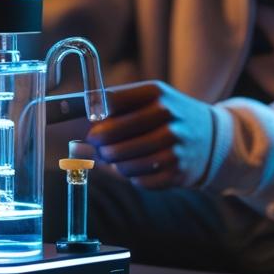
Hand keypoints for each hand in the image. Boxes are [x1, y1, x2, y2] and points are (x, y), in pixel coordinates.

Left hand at [85, 81, 216, 188]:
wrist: (212, 139)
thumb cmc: (167, 116)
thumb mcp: (148, 99)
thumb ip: (110, 105)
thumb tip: (60, 111)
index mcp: (155, 93)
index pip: (108, 103)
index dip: (93, 118)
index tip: (91, 125)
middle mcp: (167, 117)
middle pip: (110, 136)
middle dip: (99, 144)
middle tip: (99, 145)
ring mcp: (174, 146)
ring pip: (121, 162)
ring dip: (114, 162)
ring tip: (120, 155)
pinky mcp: (177, 172)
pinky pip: (137, 180)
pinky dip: (132, 175)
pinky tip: (139, 165)